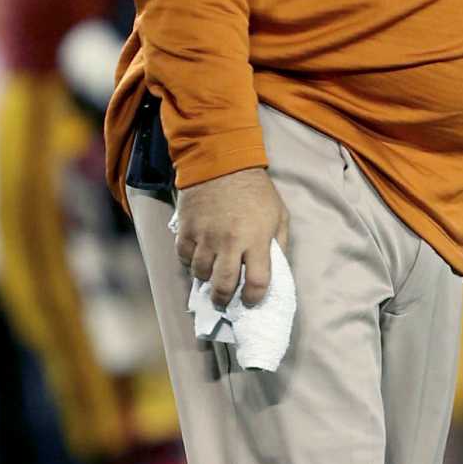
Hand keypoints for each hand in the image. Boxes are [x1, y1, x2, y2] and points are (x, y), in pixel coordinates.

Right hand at [174, 166, 289, 308]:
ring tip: (211, 273)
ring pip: (200, 273)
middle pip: (223, 285)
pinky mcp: (186, 228)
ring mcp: (205, 236)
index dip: (254, 298)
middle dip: (224, 299)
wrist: (222, 163)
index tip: (251, 300)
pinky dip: (190, 261)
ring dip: (206, 278)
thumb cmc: (256, 191)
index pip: (256, 282)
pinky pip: (184, 257)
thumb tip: (276, 270)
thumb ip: (279, 244)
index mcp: (256, 240)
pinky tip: (198, 255)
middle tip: (224, 301)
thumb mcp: (278, 214)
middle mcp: (230, 242)